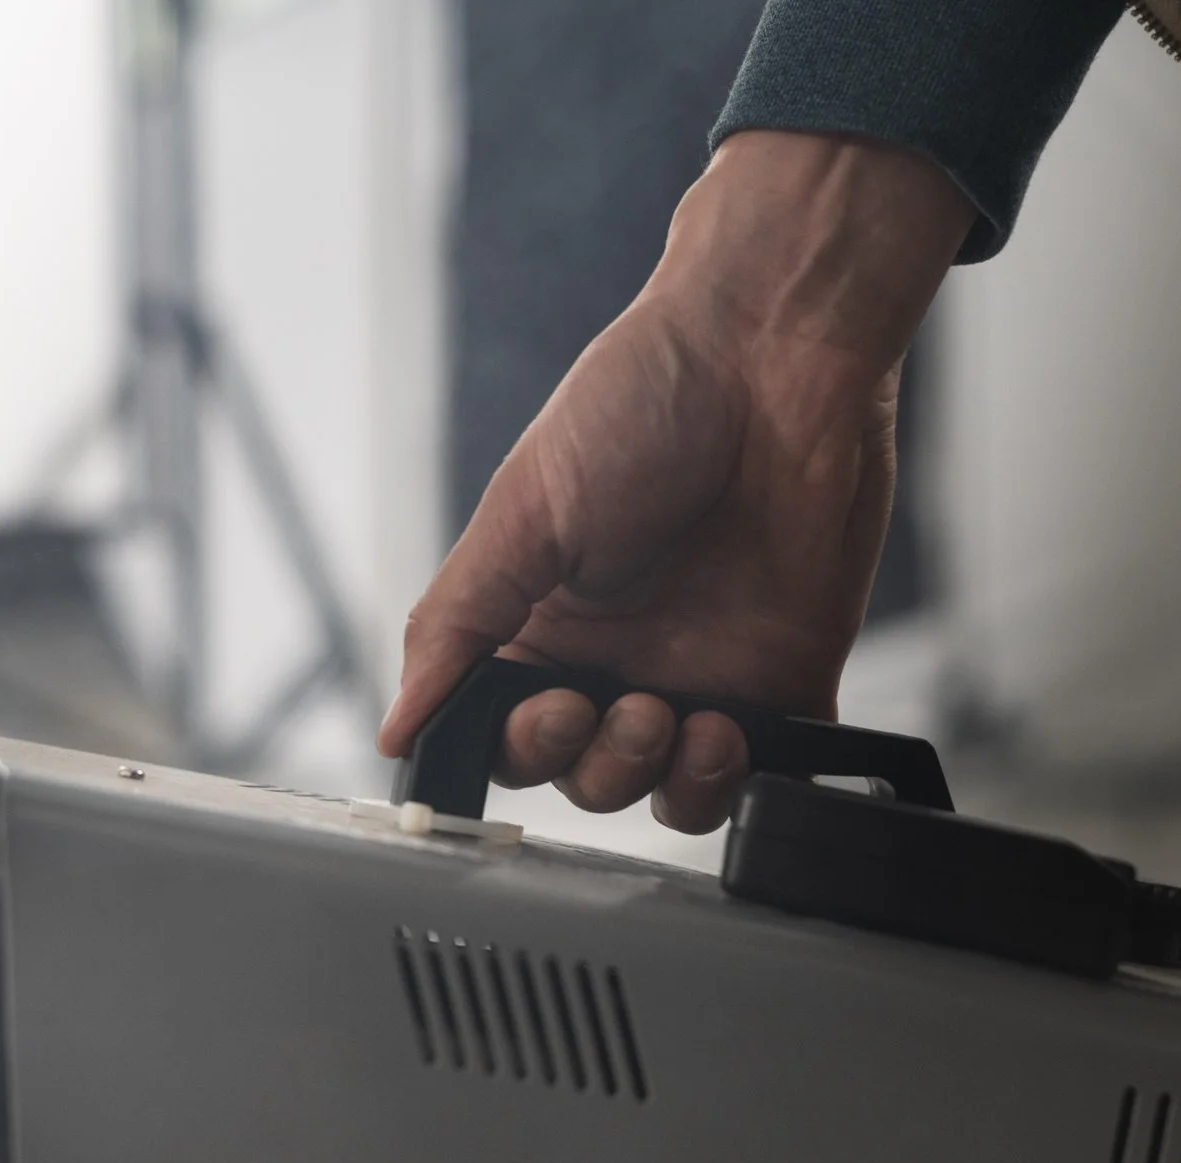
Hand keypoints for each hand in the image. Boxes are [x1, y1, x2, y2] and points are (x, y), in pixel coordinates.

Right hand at [377, 131, 972, 830]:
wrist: (775, 349)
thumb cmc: (644, 400)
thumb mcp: (523, 511)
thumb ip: (456, 626)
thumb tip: (394, 728)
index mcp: (543, 623)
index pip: (506, 736)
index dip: (522, 750)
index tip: (551, 713)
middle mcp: (618, 658)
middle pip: (586, 778)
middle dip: (601, 764)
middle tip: (631, 705)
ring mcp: (705, 672)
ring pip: (668, 794)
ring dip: (668, 782)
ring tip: (693, 720)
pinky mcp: (785, 676)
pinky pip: (765, 777)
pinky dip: (748, 784)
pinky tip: (740, 733)